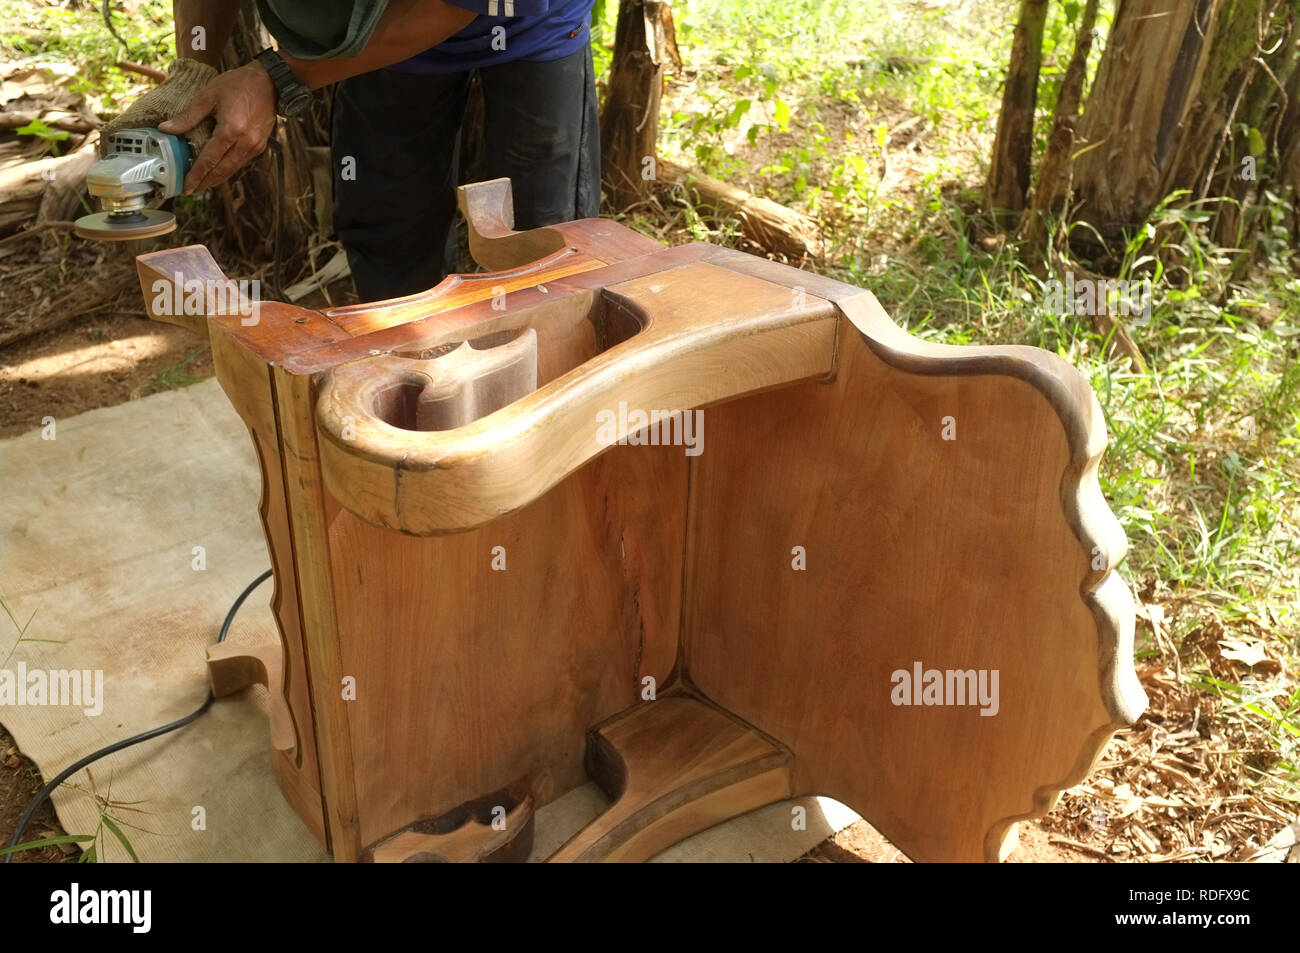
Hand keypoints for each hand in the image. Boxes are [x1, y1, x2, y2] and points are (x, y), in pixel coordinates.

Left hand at [159, 62, 276, 194]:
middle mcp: (245, 142)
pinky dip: (228, 169)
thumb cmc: (238, 85)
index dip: (197, 175)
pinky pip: (240, 162)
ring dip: (217, 178)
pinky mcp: (260, 146)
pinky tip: (218, 170)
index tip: (187, 187)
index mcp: (230, 130)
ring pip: (233, 169)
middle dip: (206, 182)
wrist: (269, 82)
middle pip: (222, 170)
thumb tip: (166, 129)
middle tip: (191, 190)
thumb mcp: (208, 96)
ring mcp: (255, 146)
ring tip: (202, 184)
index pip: (210, 159)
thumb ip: (188, 116)